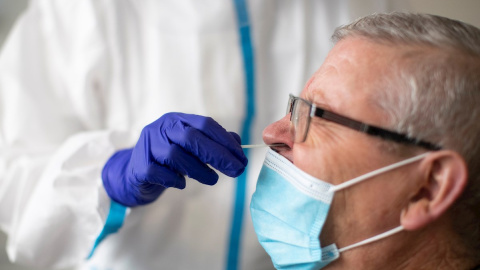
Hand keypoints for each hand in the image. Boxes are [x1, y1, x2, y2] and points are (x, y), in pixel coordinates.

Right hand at [102, 113, 247, 206]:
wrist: (136, 175)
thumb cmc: (169, 160)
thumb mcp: (192, 149)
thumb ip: (213, 143)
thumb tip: (238, 142)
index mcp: (177, 120)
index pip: (205, 124)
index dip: (225, 140)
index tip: (241, 157)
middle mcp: (161, 128)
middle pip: (191, 137)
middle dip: (217, 155)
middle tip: (236, 171)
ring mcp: (147, 145)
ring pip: (175, 155)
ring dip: (199, 170)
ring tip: (212, 180)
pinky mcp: (139, 166)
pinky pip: (159, 172)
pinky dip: (174, 179)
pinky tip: (182, 184)